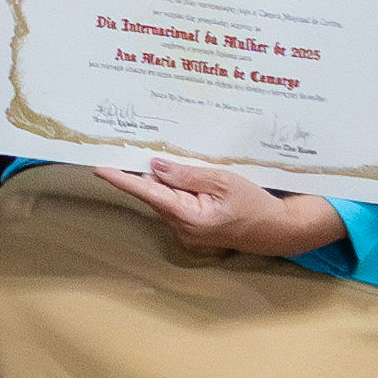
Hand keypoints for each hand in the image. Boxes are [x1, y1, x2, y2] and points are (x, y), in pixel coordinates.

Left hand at [96, 153, 348, 258]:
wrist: (278, 230)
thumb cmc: (255, 203)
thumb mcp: (223, 181)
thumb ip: (186, 174)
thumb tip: (154, 166)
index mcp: (189, 217)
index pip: (148, 193)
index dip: (122, 179)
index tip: (100, 168)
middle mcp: (182, 228)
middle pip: (155, 194)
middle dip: (152, 173)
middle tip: (150, 146)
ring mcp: (187, 231)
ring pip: (166, 198)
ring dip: (170, 181)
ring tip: (183, 163)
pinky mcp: (194, 229)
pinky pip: (178, 204)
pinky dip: (180, 190)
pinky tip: (194, 178)